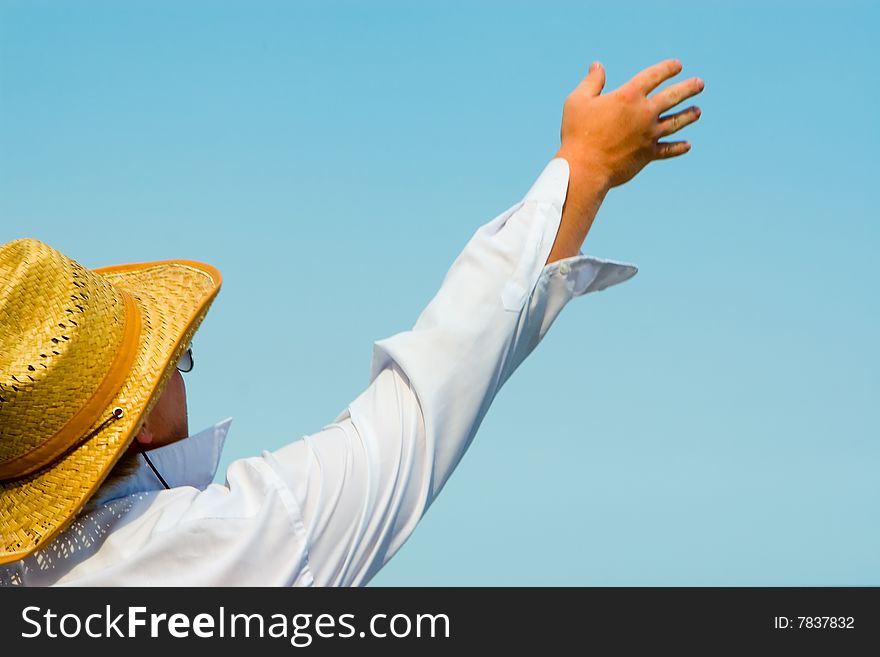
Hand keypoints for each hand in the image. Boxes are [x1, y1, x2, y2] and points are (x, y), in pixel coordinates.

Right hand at [556, 58, 703, 189]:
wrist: (585, 168)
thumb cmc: (578, 133)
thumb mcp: (577, 101)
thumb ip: (591, 82)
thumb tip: (598, 66)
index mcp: (629, 97)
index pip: (653, 76)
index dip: (667, 69)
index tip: (678, 65)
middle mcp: (644, 113)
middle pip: (672, 97)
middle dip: (688, 88)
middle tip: (699, 84)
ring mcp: (649, 135)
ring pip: (675, 122)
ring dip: (688, 115)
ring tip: (697, 112)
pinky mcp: (647, 155)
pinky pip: (668, 150)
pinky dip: (678, 148)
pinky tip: (687, 145)